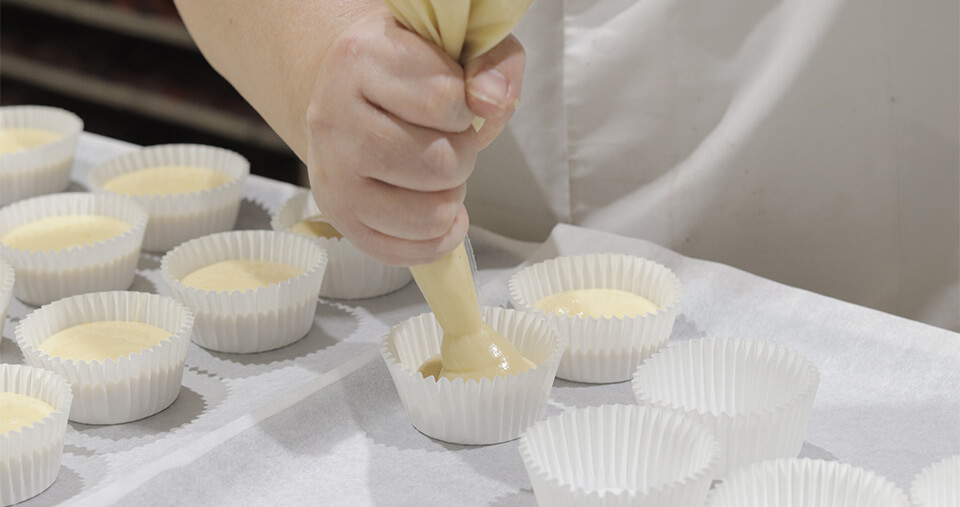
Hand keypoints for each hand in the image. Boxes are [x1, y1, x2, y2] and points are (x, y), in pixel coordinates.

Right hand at [306, 11, 524, 265]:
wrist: (352, 92)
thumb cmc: (413, 69)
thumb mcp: (459, 43)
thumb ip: (493, 61)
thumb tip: (490, 103)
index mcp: (361, 58)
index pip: (445, 100)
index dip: (466, 107)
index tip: (452, 100)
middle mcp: (333, 117)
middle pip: (439, 164)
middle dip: (463, 155)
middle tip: (447, 140)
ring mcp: (331, 174)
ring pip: (427, 214)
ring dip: (451, 197)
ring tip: (437, 173)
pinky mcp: (338, 218)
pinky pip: (407, 252)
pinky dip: (438, 238)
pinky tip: (438, 209)